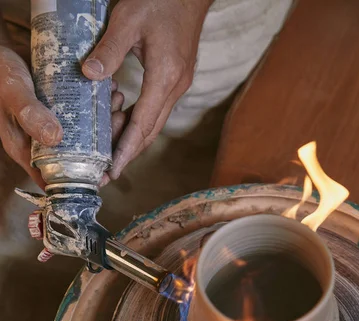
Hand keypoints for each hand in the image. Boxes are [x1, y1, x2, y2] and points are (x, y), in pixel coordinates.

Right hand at [0, 34, 125, 188]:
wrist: (0, 51)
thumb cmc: (0, 73)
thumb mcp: (13, 93)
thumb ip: (30, 114)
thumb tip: (55, 138)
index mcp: (27, 150)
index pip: (57, 178)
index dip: (81, 180)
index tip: (105, 171)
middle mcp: (43, 142)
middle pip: (78, 157)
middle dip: (103, 145)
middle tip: (119, 121)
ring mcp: (53, 126)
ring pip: (85, 135)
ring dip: (105, 122)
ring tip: (118, 103)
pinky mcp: (61, 109)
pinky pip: (84, 114)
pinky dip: (99, 104)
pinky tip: (110, 91)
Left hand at [83, 0, 211, 183]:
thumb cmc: (161, 1)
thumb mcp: (128, 19)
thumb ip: (109, 49)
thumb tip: (89, 75)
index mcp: (164, 78)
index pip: (143, 125)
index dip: (126, 150)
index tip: (113, 171)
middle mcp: (174, 88)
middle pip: (150, 132)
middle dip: (128, 155)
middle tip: (106, 173)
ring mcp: (177, 86)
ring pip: (153, 124)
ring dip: (132, 140)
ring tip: (109, 154)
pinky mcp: (175, 80)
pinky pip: (155, 110)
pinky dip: (138, 122)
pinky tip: (120, 123)